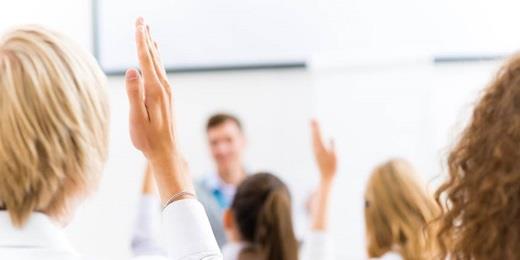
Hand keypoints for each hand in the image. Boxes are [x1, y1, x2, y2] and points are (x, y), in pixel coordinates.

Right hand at [126, 17, 192, 203]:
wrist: (167, 152)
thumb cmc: (148, 139)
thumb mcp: (137, 119)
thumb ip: (134, 94)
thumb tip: (132, 70)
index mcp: (154, 90)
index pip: (145, 59)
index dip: (140, 41)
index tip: (138, 24)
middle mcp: (163, 87)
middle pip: (153, 57)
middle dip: (145, 37)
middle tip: (141, 19)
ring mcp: (166, 92)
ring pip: (157, 63)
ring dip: (151, 46)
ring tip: (147, 32)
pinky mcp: (166, 96)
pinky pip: (160, 71)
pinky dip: (155, 59)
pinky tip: (154, 57)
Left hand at [311, 120, 336, 183]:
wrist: (326, 177)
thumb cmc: (333, 167)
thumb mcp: (335, 156)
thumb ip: (333, 146)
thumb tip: (332, 137)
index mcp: (320, 149)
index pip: (318, 135)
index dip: (316, 127)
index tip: (315, 120)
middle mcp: (316, 149)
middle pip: (314, 136)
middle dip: (313, 127)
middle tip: (312, 118)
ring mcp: (315, 152)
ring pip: (313, 139)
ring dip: (313, 131)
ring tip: (312, 124)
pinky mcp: (316, 154)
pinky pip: (314, 143)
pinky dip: (314, 137)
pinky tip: (314, 135)